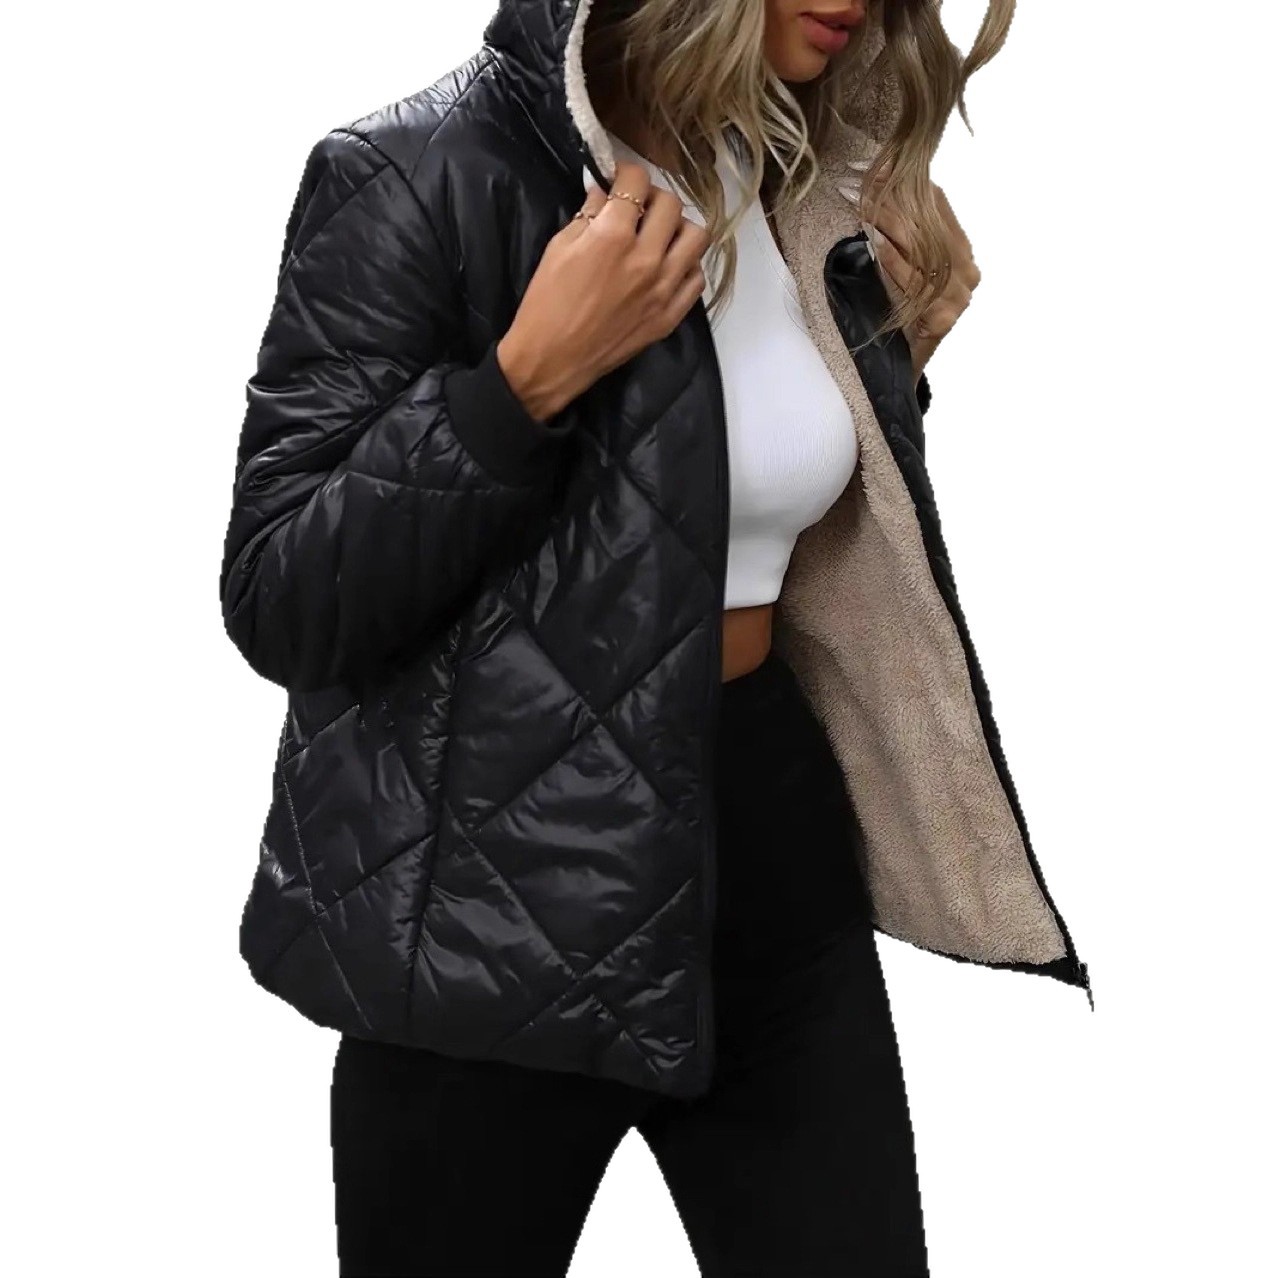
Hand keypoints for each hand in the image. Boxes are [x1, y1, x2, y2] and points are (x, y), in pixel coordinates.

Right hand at [497, 160, 711, 421]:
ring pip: (696, 237)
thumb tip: (604, 192)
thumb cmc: (545, 304)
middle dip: (653, 197)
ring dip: (678, 229)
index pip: (636, 181)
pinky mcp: (670, 316)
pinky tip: (667, 267)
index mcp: (613, 235)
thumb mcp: (558, 248)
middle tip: (638, 207)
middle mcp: (646, 258)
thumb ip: (587, 215)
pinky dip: (685, 266)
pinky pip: (696, 279)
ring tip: (659, 236)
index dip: (627, 171)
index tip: (621, 176)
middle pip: (671, 205)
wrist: (551, 361)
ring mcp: (663, 289)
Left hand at [853, 169, 980, 383]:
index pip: (939, 204)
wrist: (903, 365)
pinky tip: (876, 242)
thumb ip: (904, 235)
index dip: (909, 182)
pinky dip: (894, 260)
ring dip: (890, 224)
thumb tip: (880, 185)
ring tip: (864, 205)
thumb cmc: (900, 313)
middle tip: (863, 184)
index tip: (878, 166)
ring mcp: (960, 295)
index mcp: (962, 252)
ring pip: (923, 248)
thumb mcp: (904, 266)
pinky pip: (916, 281)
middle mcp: (967, 270)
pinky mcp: (944, 317)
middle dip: (894, 201)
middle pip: (930, 223)